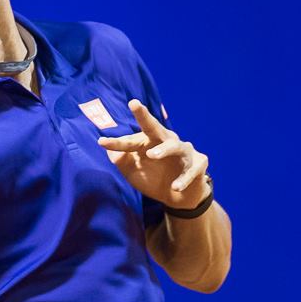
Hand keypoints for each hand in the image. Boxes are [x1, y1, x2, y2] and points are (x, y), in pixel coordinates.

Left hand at [96, 99, 210, 210]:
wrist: (179, 198)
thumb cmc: (154, 179)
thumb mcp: (134, 172)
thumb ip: (122, 162)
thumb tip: (109, 153)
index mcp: (149, 142)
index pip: (130, 141)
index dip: (116, 142)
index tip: (101, 142)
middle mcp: (166, 141)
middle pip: (154, 127)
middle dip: (144, 115)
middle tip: (133, 103)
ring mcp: (184, 151)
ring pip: (175, 146)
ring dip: (163, 149)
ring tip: (152, 155)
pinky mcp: (199, 163)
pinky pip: (192, 169)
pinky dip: (184, 178)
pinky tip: (175, 186)